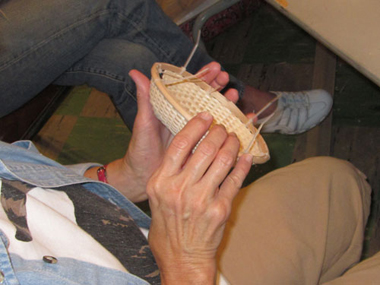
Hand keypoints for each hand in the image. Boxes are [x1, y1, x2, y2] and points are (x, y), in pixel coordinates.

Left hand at [84, 62, 240, 201]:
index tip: (215, 68)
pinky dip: (232, 128)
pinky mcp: (202, 147)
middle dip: (218, 87)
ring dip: (227, 104)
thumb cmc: (141, 148)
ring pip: (215, 114)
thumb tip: (135, 73)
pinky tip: (244, 122)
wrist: (143, 176)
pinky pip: (219, 136)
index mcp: (173, 109)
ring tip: (235, 96)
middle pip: (206, 98)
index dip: (203, 77)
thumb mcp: (143, 123)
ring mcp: (196, 133)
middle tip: (226, 79)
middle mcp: (187, 118)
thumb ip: (145, 99)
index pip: (191, 88)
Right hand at [147, 113, 252, 283]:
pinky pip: (236, 180)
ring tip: (234, 138)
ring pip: (223, 160)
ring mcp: (201, 199)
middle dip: (218, 132)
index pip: (181, 143)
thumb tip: (189, 146)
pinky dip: (243, 165)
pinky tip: (246, 156)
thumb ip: (170, 171)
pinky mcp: (220, 209)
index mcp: (161, 182)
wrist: (181, 258)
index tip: (206, 116)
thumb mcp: (156, 196)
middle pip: (205, 149)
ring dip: (232, 144)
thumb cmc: (167, 227)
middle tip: (223, 128)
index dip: (196, 125)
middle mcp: (180, 188)